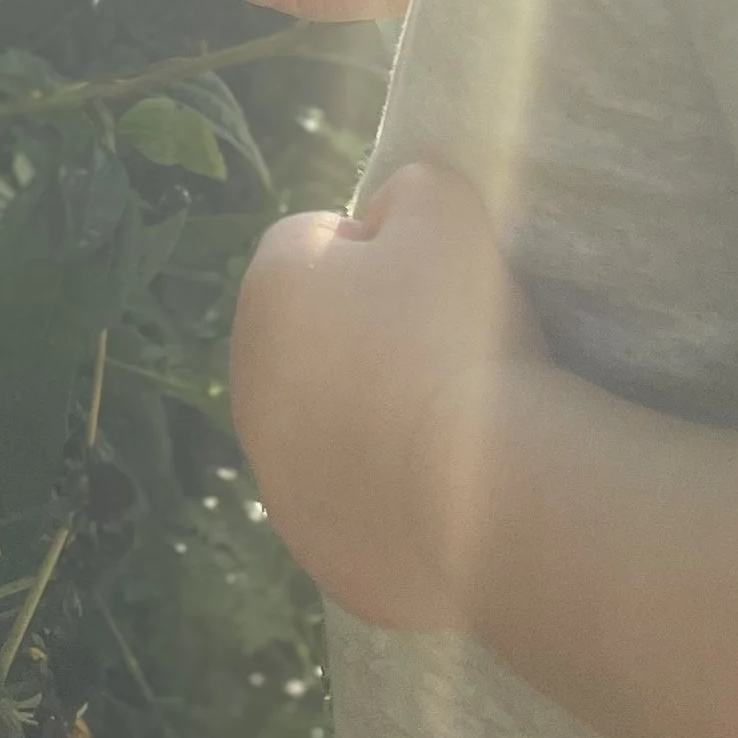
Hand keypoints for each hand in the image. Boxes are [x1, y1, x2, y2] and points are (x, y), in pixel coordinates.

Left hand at [228, 160, 544, 628]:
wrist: (487, 491)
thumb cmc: (460, 334)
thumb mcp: (447, 212)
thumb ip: (411, 190)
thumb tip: (389, 215)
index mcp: (268, 292)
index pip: (314, 242)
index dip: (381, 251)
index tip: (432, 283)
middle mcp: (249, 387)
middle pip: (312, 339)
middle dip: (367, 339)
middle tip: (446, 354)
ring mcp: (278, 478)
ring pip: (324, 425)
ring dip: (372, 420)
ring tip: (451, 427)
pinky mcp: (316, 547)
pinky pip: (353, 504)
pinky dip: (389, 496)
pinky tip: (446, 493)